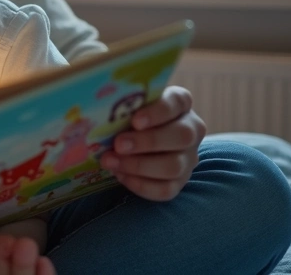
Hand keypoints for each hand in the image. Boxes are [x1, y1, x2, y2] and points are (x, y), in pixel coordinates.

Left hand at [101, 85, 205, 200]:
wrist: (133, 143)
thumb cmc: (127, 117)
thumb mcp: (128, 106)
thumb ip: (122, 105)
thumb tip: (99, 110)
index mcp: (179, 104)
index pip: (178, 102)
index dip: (158, 112)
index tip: (135, 121)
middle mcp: (191, 129)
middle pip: (181, 136)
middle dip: (147, 142)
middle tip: (118, 145)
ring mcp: (188, 158)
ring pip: (174, 166)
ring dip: (139, 166)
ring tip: (110, 162)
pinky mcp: (179, 182)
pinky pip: (166, 189)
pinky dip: (141, 184)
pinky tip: (120, 176)